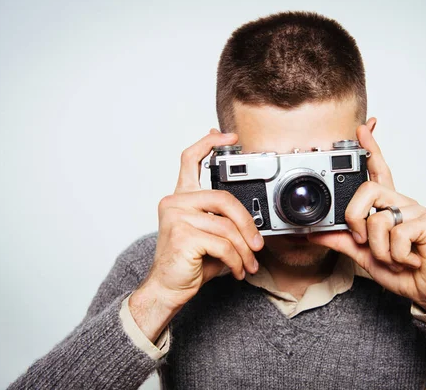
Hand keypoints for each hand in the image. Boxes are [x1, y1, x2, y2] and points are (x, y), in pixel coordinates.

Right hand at [130, 129, 262, 340]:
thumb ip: (224, 221)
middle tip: (258, 244)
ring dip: (244, 250)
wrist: (168, 289)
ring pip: (227, 227)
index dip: (209, 144)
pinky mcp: (183, 235)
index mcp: (181, 198)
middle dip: (247, 223)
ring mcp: (177, 217)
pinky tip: (236, 271)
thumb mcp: (210, 236)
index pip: (191, 159)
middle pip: (224, 198)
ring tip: (248, 264)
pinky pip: (223, 244)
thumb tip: (254, 221)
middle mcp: (175, 203)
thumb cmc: (189, 263)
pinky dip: (236, 261)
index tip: (228, 136)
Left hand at [309, 119, 425, 312]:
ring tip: (394, 259)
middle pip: (368, 189)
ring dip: (379, 249)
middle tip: (362, 240)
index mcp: (387, 207)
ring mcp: (417, 212)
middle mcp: (401, 203)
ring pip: (379, 218)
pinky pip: (398, 234)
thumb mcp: (363, 254)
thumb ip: (340, 240)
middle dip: (355, 218)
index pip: (378, 171)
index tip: (363, 128)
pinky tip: (410, 260)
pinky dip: (396, 255)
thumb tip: (312, 233)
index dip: (371, 149)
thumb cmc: (401, 270)